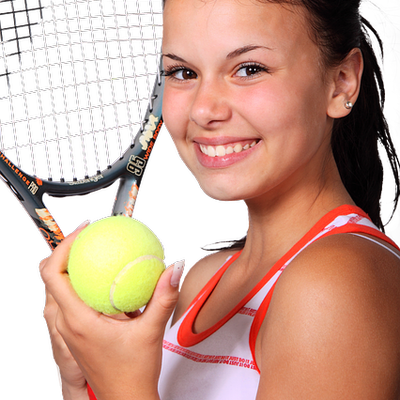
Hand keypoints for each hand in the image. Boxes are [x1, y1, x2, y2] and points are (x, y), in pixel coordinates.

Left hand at [39, 225, 182, 399]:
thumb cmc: (132, 373)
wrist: (125, 399)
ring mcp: (68, 330)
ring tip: (92, 252)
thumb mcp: (151, 331)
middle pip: (51, 277)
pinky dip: (79, 283)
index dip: (63, 247)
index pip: (53, 274)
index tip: (84, 231)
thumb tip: (173, 268)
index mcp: (77, 320)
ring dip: (70, 267)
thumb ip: (164, 297)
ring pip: (58, 289)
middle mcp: (66, 324)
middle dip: (66, 251)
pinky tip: (103, 279)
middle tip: (89, 236)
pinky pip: (70, 300)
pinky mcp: (76, 334)